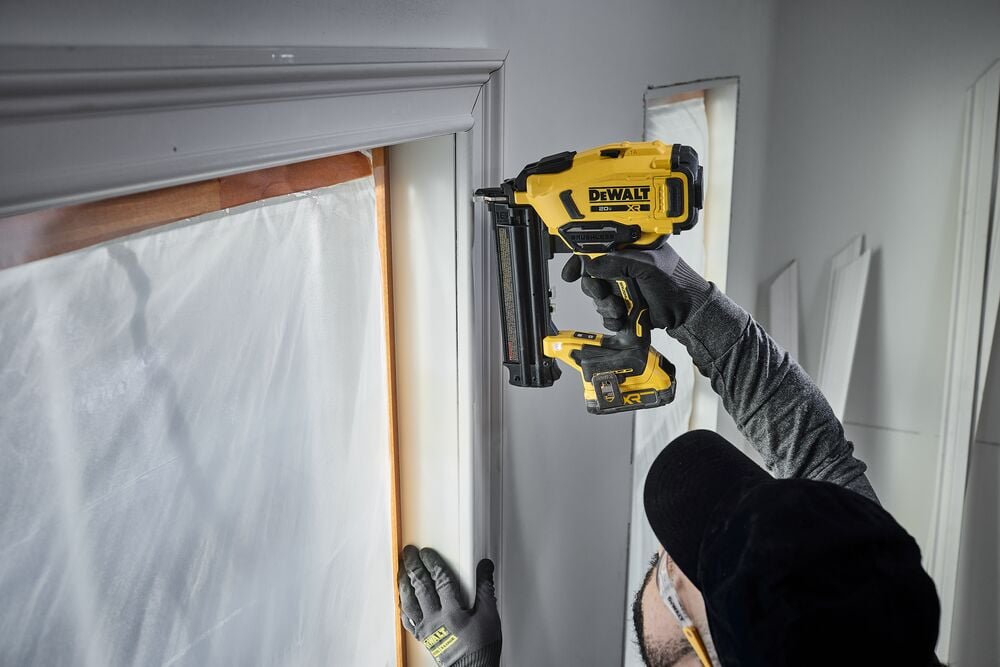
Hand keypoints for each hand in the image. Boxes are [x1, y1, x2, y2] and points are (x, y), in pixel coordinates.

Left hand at [398, 545, 500, 666]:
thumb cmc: (481, 649)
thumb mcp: (489, 616)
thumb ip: (485, 589)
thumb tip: (485, 567)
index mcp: (452, 613)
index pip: (440, 580)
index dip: (433, 564)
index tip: (427, 552)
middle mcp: (435, 620)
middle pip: (421, 587)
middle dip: (413, 567)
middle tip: (408, 554)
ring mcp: (426, 630)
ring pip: (409, 602)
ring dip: (404, 584)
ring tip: (402, 571)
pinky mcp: (423, 638)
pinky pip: (408, 620)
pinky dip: (404, 607)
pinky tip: (402, 600)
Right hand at [561, 243, 711, 330]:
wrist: (687, 310)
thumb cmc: (675, 281)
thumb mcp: (646, 265)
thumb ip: (617, 262)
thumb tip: (591, 265)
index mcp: (627, 251)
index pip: (596, 252)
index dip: (580, 262)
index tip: (570, 274)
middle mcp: (622, 269)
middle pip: (592, 278)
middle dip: (595, 289)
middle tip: (603, 293)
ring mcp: (623, 289)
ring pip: (598, 298)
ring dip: (606, 306)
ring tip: (620, 308)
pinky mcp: (625, 307)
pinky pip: (606, 314)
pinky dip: (611, 319)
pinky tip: (622, 318)